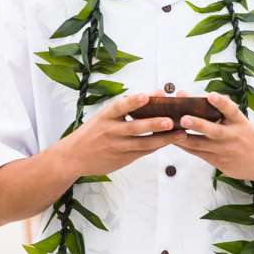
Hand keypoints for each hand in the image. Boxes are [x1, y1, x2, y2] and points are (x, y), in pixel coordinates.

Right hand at [56, 91, 176, 176]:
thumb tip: (151, 97)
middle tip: (170, 120)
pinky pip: (143, 152)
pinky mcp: (123, 158)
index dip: (133, 101)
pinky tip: (171, 141)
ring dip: (163, 138)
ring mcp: (118, 146)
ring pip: (144, 143)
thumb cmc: (91, 134)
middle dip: (153, 123)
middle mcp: (111, 131)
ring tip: (180, 133)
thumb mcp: (102, 118)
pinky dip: (157, 146)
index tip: (146, 95)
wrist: (73, 157)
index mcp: (105, 117)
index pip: (120, 106)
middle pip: (135, 127)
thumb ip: (123, 111)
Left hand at [171, 93, 253, 184]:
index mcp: (240, 123)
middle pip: (213, 130)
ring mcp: (224, 151)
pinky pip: (198, 153)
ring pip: (200, 144)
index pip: (231, 110)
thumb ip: (227, 114)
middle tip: (184, 118)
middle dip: (197, 124)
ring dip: (183, 137)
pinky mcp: (218, 162)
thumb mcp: (244, 123)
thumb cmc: (250, 139)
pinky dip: (185, 146)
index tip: (211, 95)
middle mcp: (233, 136)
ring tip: (169, 130)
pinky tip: (173, 139)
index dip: (221, 102)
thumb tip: (207, 98)